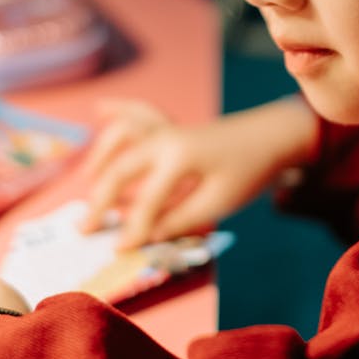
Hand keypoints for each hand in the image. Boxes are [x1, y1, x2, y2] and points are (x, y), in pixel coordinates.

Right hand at [80, 95, 318, 248]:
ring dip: (101, 157)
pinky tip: (101, 108)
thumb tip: (144, 237)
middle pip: (121, 169)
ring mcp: (167, 130)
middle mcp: (165, 139)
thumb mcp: (217, 203)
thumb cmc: (249, 171)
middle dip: (100, 199)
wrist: (273, 137)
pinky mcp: (173, 128)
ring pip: (122, 136)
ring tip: (88, 182)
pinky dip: (119, 109)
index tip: (118, 250)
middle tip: (85, 228)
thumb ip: (177, 220)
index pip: (146, 201)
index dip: (132, 229)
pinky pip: (139, 113)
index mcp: (178, 158)